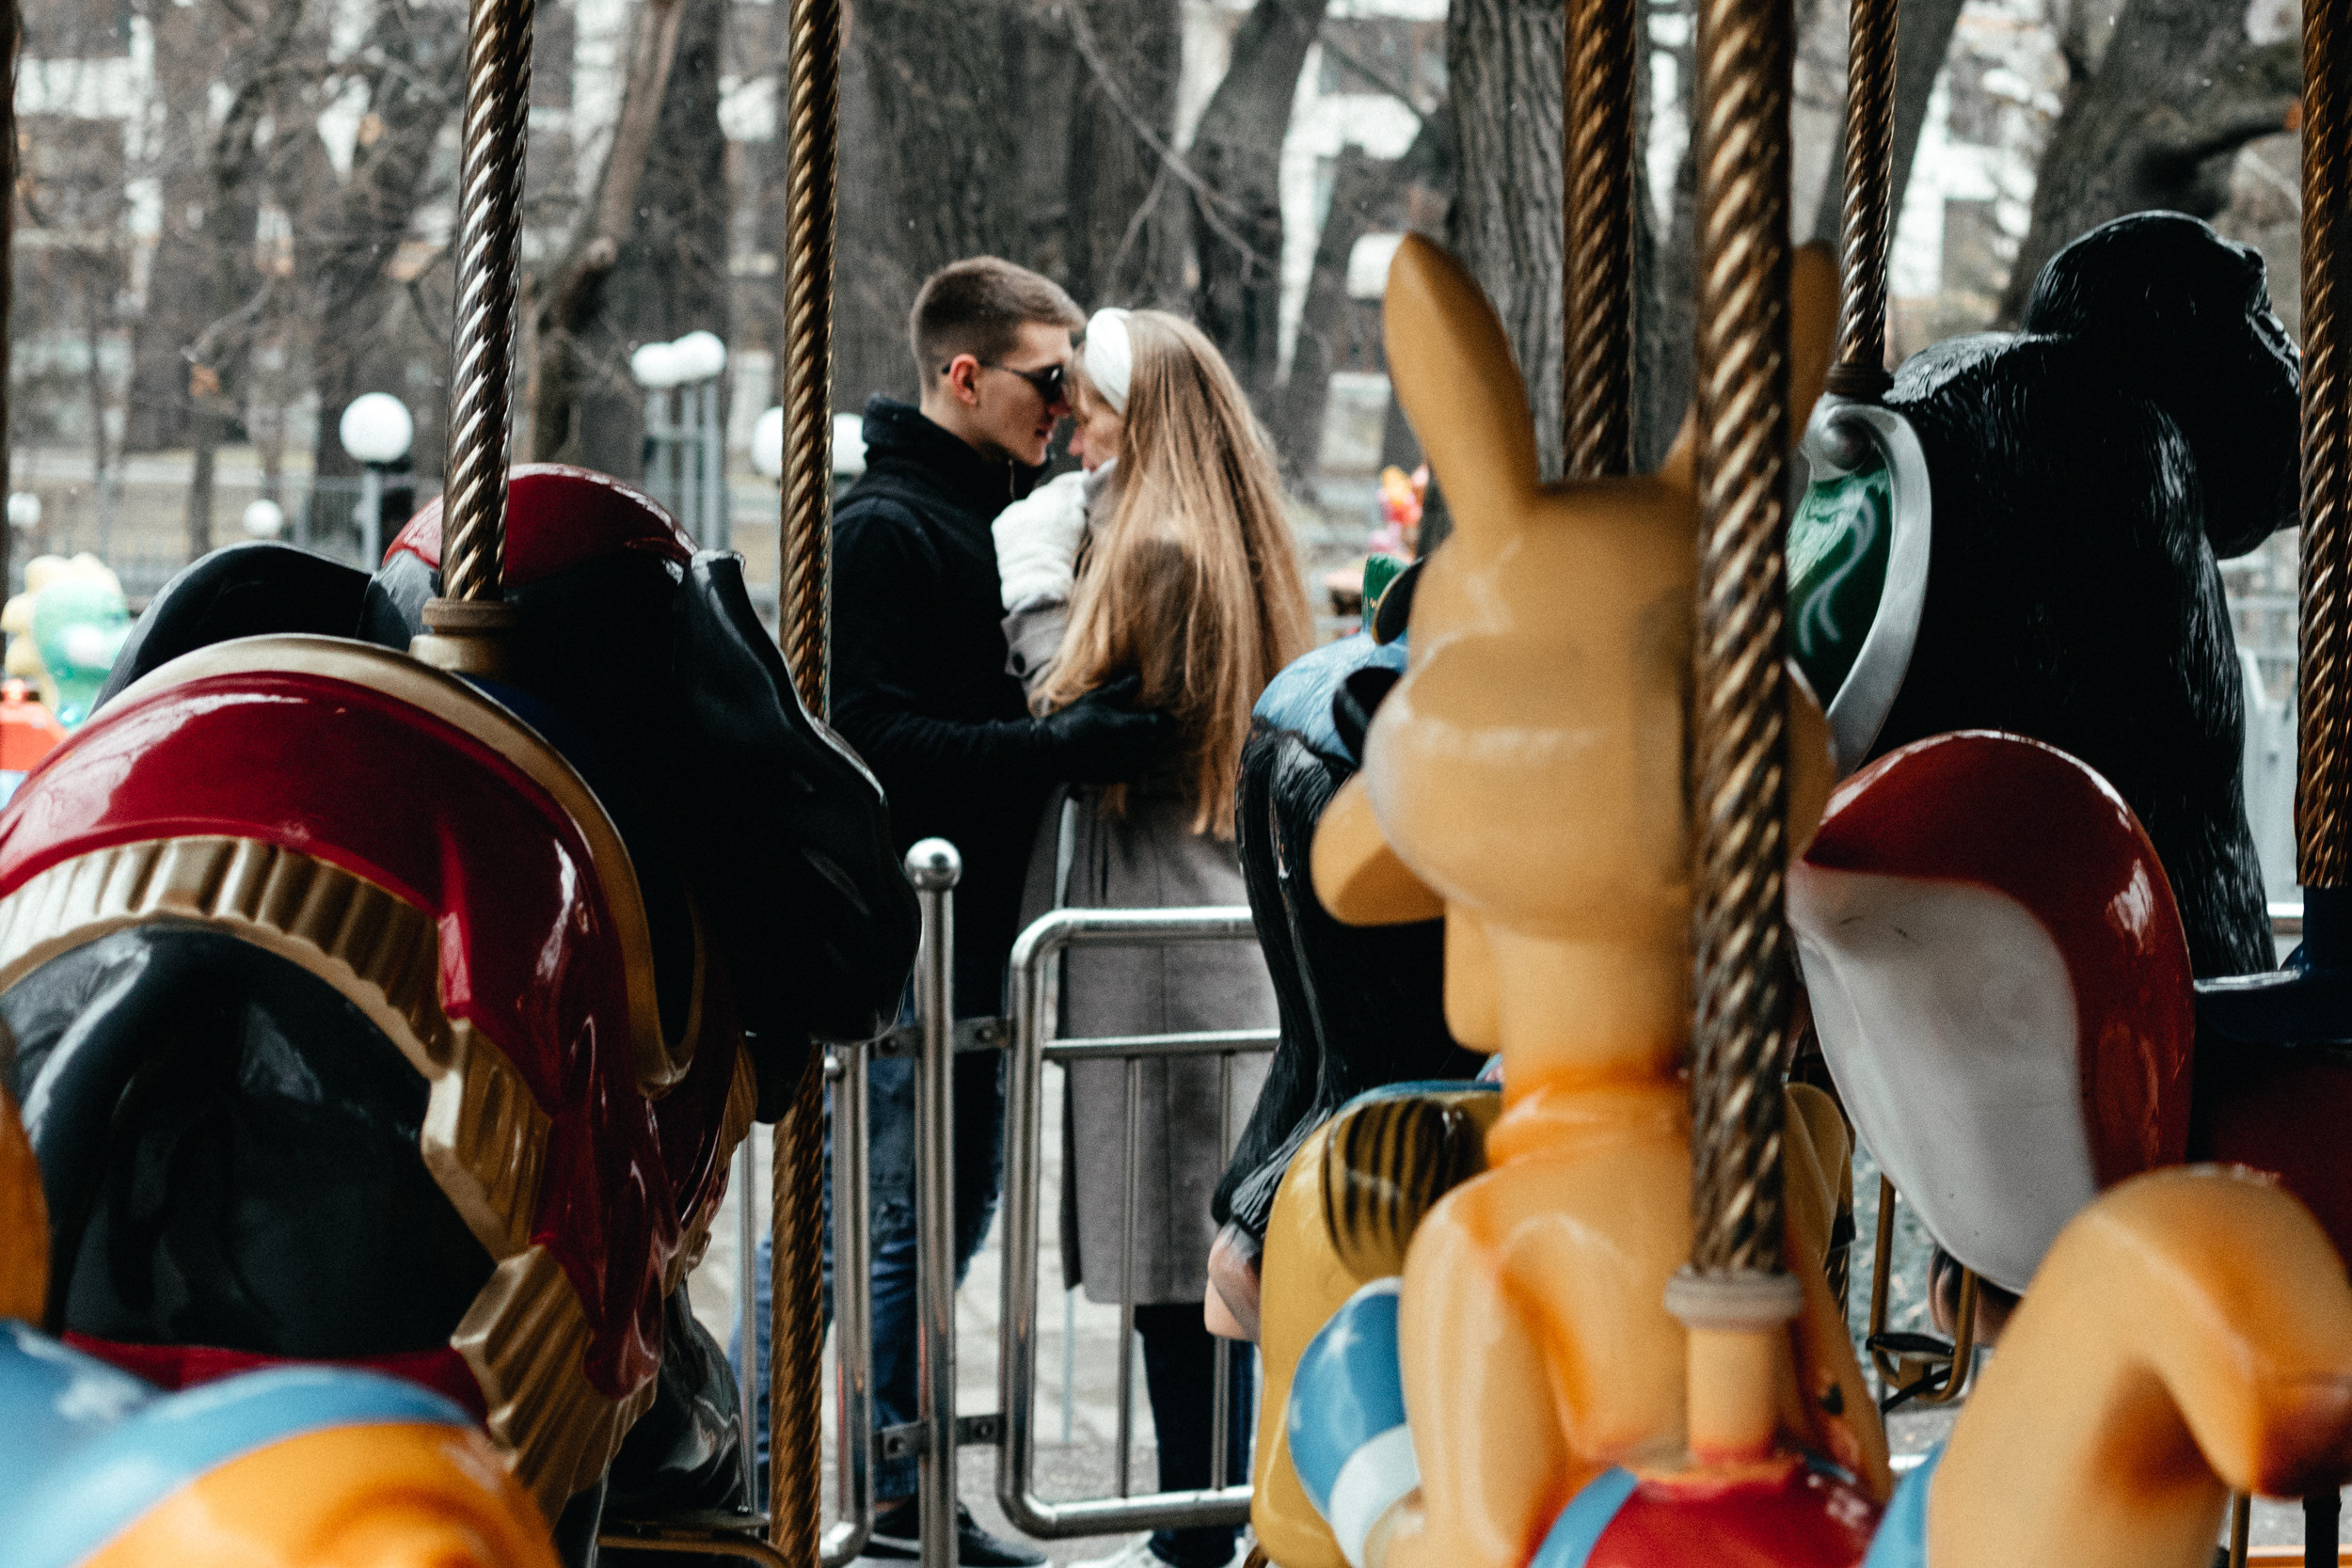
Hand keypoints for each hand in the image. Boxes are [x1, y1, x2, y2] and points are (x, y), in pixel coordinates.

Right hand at [1036, 673, 1171, 783]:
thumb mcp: (1093, 700)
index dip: (1164, 719)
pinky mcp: (1114, 778)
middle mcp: (1125, 748)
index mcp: (1121, 726)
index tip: (1163, 714)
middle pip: (1156, 741)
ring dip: (1148, 748)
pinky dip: (1137, 762)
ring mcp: (1120, 765)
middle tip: (1149, 724)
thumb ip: (1119, 691)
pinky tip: (1127, 753)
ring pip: (1149, 758)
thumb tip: (1138, 678)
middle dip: (1156, 733)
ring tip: (1139, 739)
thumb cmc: (1070, 720)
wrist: (1050, 751)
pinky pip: (1137, 771)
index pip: (1158, 724)